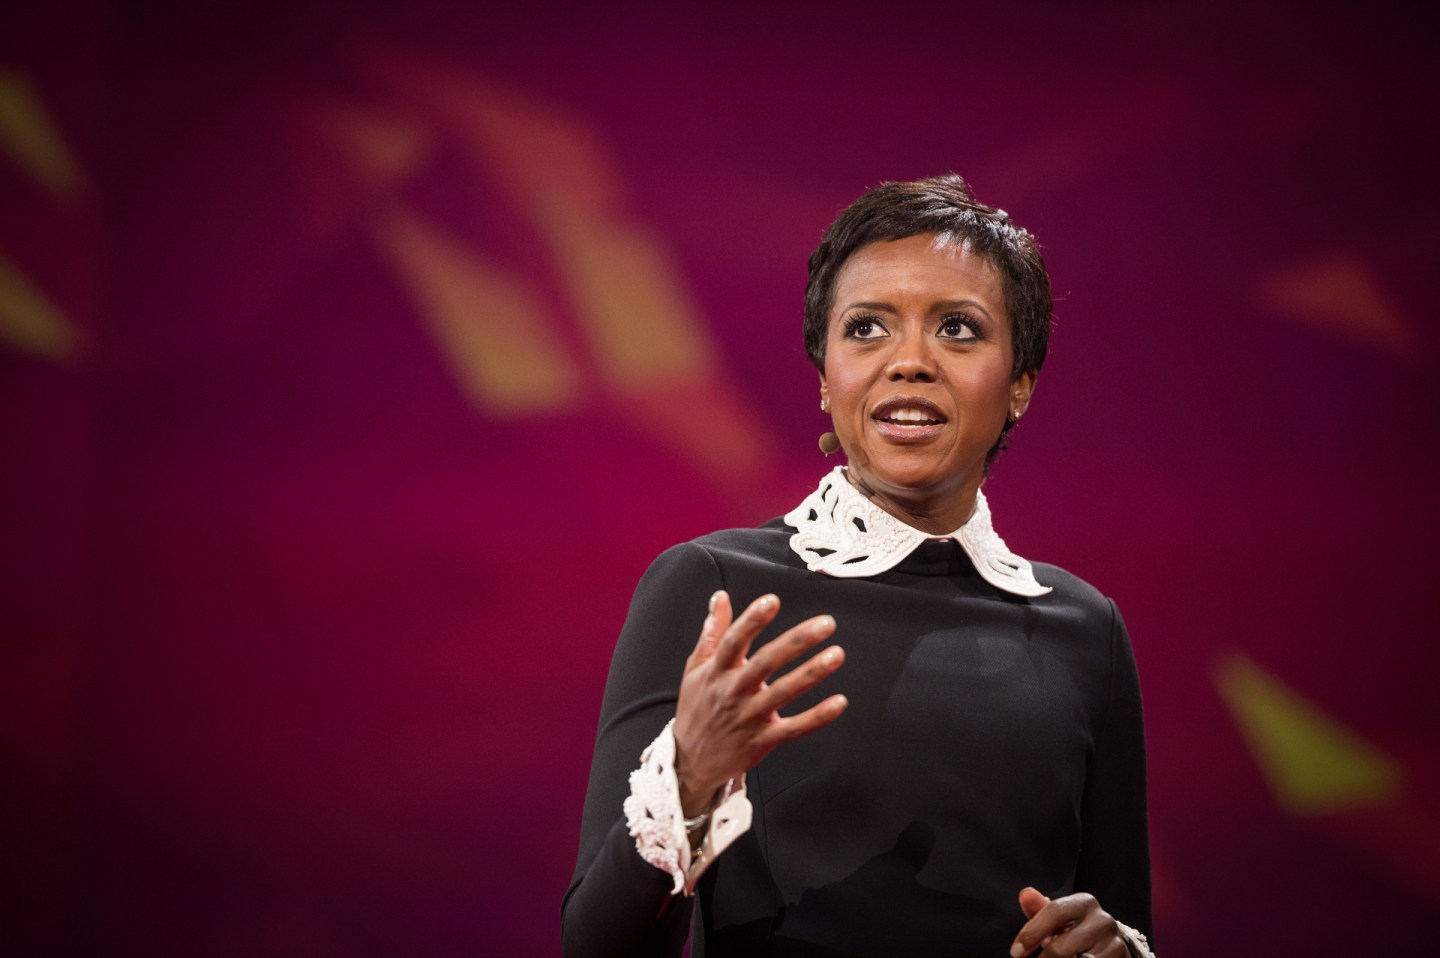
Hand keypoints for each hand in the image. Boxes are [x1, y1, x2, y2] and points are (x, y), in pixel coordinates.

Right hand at [672, 590, 846, 815]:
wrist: (690, 761)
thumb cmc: (697, 708)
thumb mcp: (696, 668)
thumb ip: (712, 631)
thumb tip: (721, 597)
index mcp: (717, 671)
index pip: (734, 640)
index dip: (752, 620)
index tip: (772, 601)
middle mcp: (733, 692)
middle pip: (765, 663)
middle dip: (797, 642)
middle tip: (825, 624)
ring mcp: (749, 717)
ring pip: (783, 693)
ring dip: (811, 673)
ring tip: (837, 654)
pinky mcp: (763, 740)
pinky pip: (794, 728)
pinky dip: (817, 717)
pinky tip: (839, 702)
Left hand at [1010, 887, 1129, 957]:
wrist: (1112, 947)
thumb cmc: (1078, 931)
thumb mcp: (1059, 919)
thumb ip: (1040, 909)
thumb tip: (1025, 894)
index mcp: (1084, 902)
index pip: (1053, 913)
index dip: (1031, 933)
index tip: (1016, 952)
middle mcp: (1102, 920)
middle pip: (1060, 948)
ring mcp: (1114, 943)